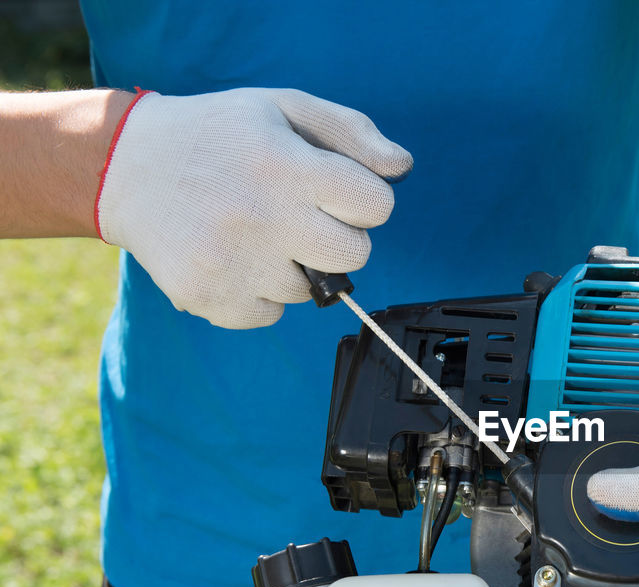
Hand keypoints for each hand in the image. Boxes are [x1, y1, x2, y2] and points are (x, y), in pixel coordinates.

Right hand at [96, 88, 412, 328]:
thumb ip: (350, 132)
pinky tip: (232, 256)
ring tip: (253, 229)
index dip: (363, 198)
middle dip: (338, 236)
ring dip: (292, 264)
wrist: (124, 166)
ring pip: (309, 289)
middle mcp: (261, 216)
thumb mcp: (283, 107)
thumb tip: (401, 168)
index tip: (335, 190)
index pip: (376, 205)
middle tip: (301, 215)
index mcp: (286, 166)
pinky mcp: (209, 296)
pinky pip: (269, 314)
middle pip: (354, 255)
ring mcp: (233, 262)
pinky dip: (258, 292)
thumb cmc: (219, 135)